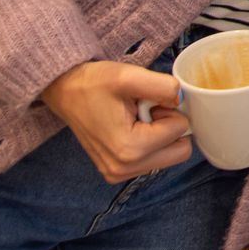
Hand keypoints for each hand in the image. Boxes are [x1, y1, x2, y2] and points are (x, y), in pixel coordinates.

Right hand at [40, 60, 191, 182]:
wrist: (65, 92)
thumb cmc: (94, 83)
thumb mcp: (129, 76)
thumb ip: (163, 86)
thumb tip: (183, 99)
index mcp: (129, 149)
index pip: (181, 130)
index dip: (169, 110)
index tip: (146, 102)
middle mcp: (124, 169)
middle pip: (180, 151)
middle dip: (169, 127)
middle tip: (145, 110)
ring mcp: (118, 173)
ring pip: (169, 156)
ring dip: (159, 134)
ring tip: (135, 117)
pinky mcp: (116, 171)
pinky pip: (153, 159)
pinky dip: (150, 142)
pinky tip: (130, 126)